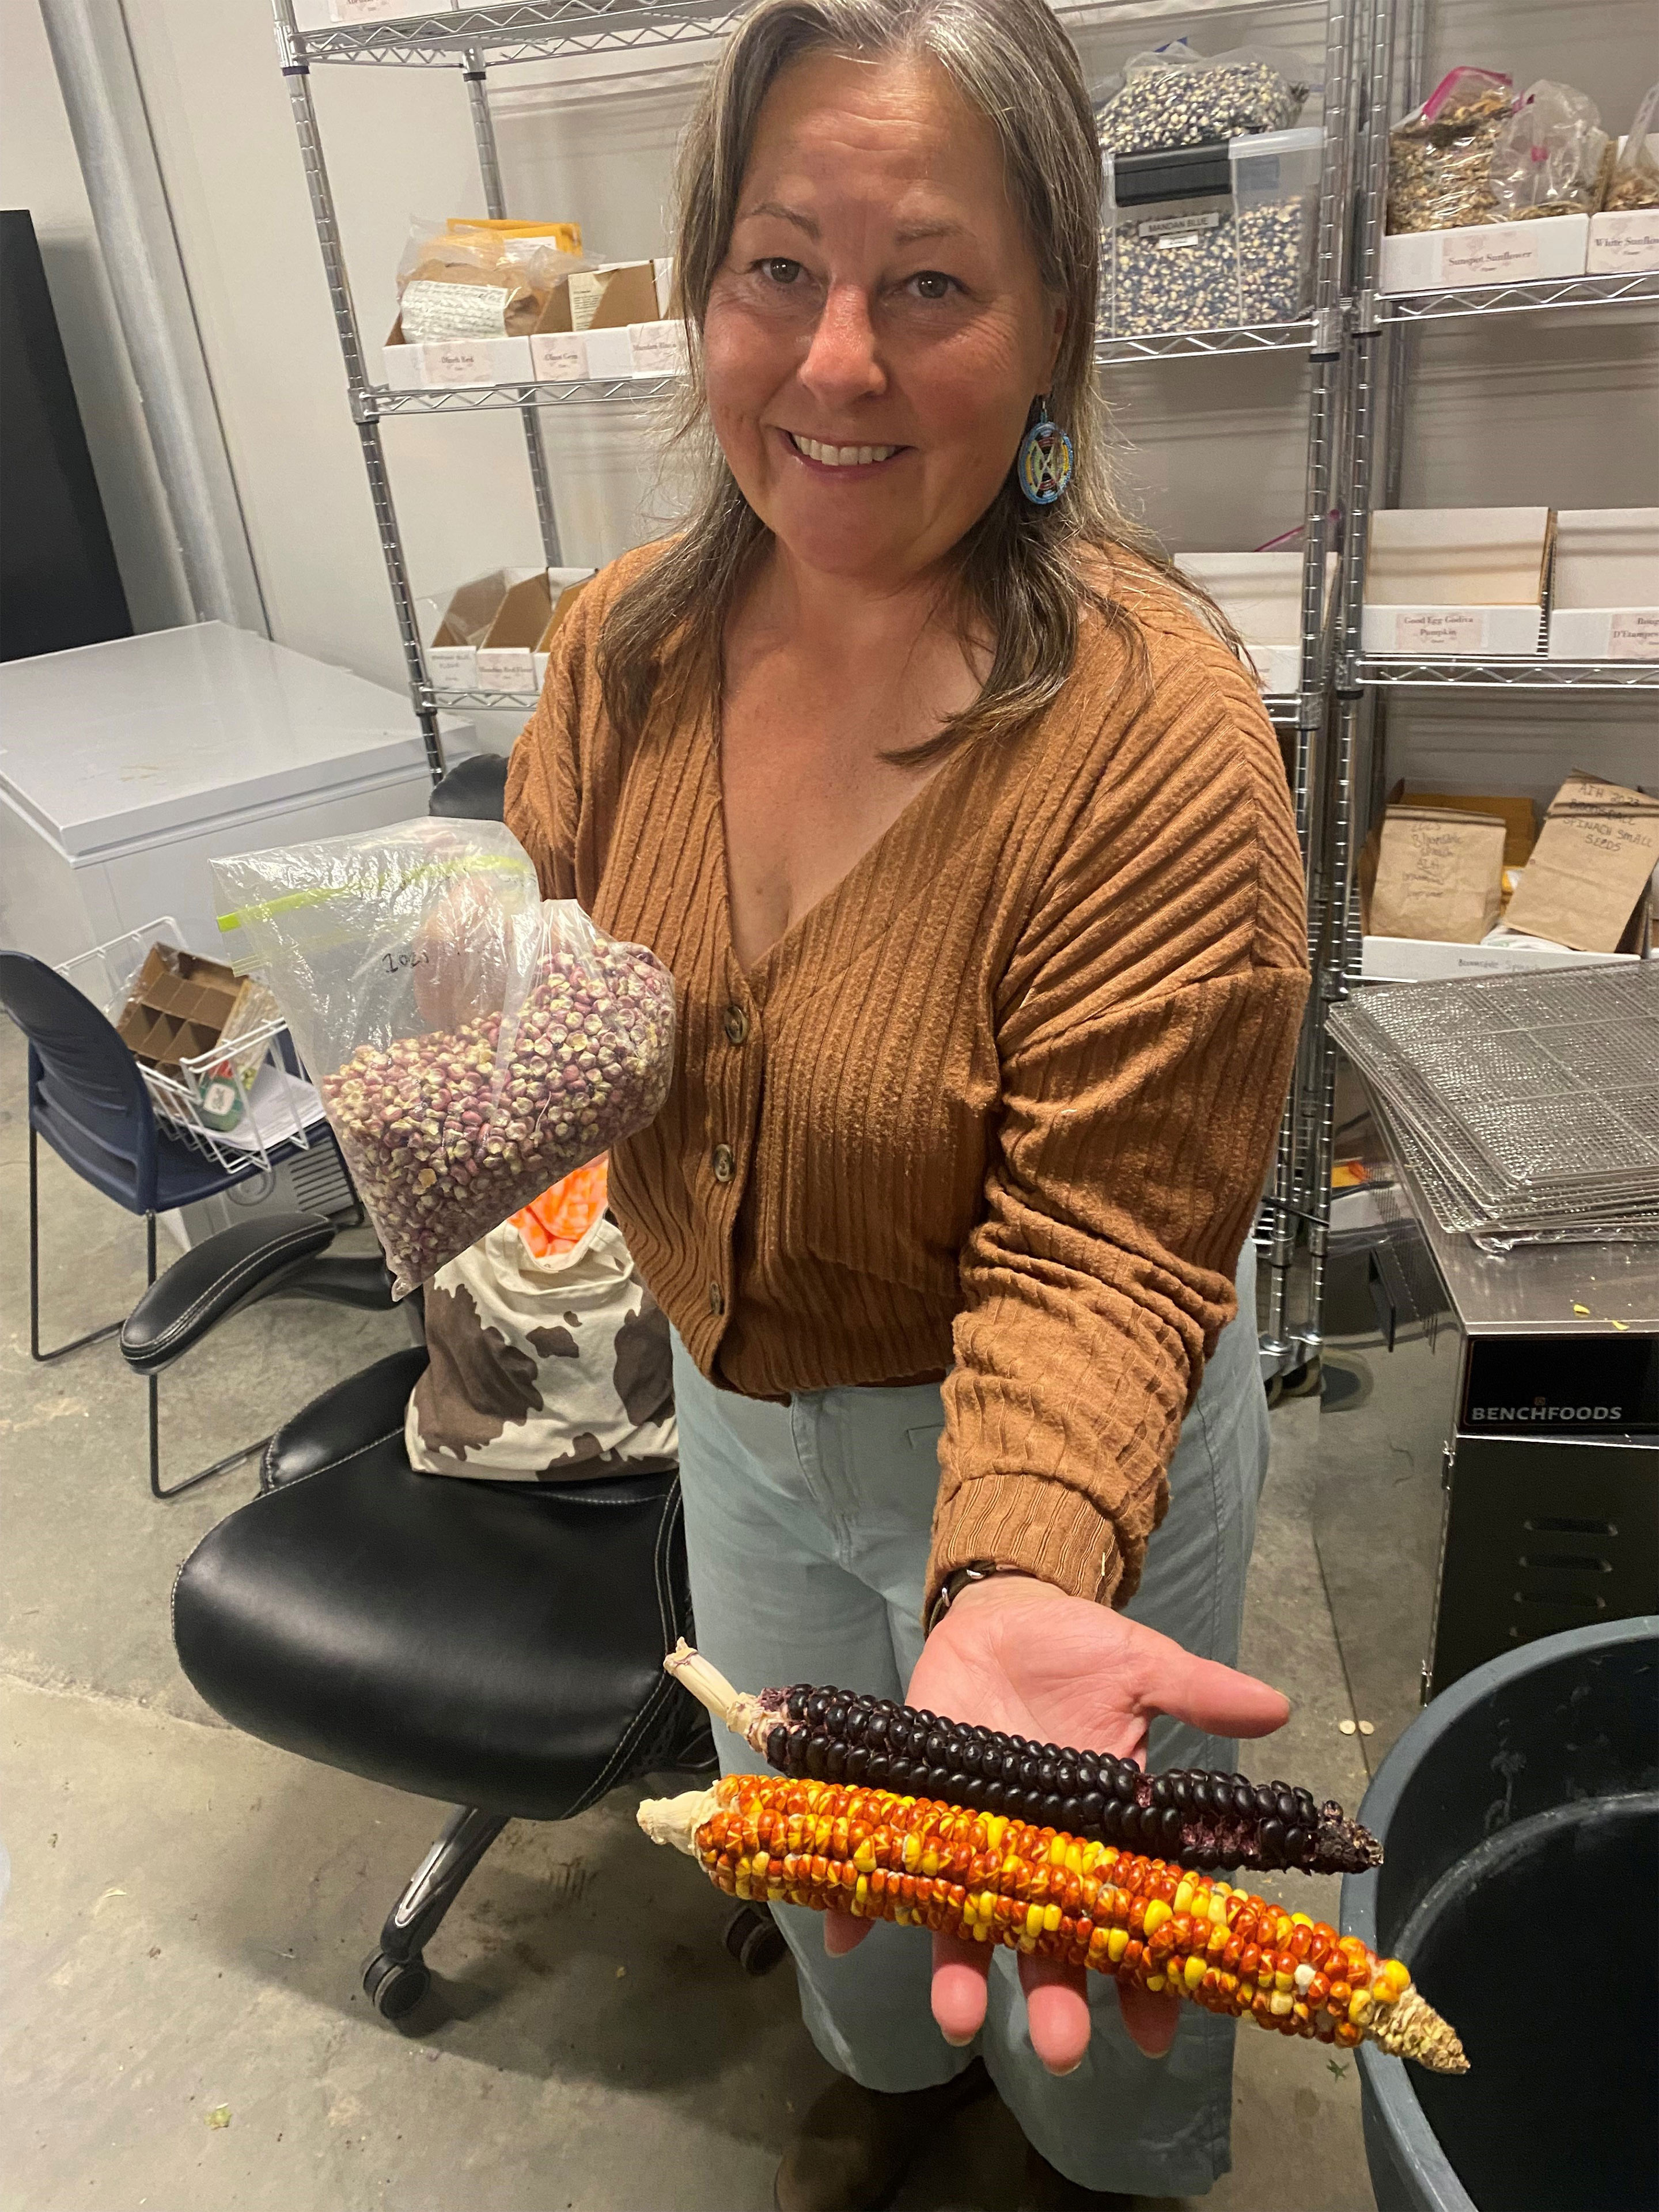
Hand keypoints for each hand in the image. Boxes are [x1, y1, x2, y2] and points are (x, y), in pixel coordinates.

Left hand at [822, 1575, 1289, 2073]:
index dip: (1145, 1979)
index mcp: (1101, 1831)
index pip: (1131, 1917)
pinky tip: (842, 1936)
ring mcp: (974, 1835)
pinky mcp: (916, 1805)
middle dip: (1055, 1999)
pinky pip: (882, 1866)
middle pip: (1048, 1940)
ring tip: (957, 2017)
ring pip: (966, 1922)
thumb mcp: (1140, 1662)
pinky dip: (857, 1904)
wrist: (1001, 1615)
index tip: (1156, 2032)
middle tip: (1060, 2052)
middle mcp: (1037, 1850)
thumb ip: (1198, 1690)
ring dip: (959, 1974)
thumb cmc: (1078, 1649)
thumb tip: (1278, 1707)